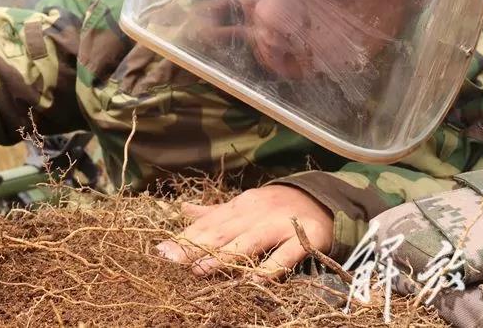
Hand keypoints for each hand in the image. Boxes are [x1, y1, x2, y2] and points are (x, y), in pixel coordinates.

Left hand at [156, 184, 332, 276]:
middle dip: (194, 247)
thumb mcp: (244, 207)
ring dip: (224, 256)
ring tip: (200, 270)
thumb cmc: (275, 209)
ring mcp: (280, 225)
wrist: (323, 200)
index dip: (183, 239)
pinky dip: (270, 267)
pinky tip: (254, 280)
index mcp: (239, 207)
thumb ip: (214, 213)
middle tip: (170, 262)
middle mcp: (256, 213)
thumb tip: (181, 209)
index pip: (207, 224)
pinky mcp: (304, 238)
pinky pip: (286, 255)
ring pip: (249, 241)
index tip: (160, 252)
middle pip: (222, 232)